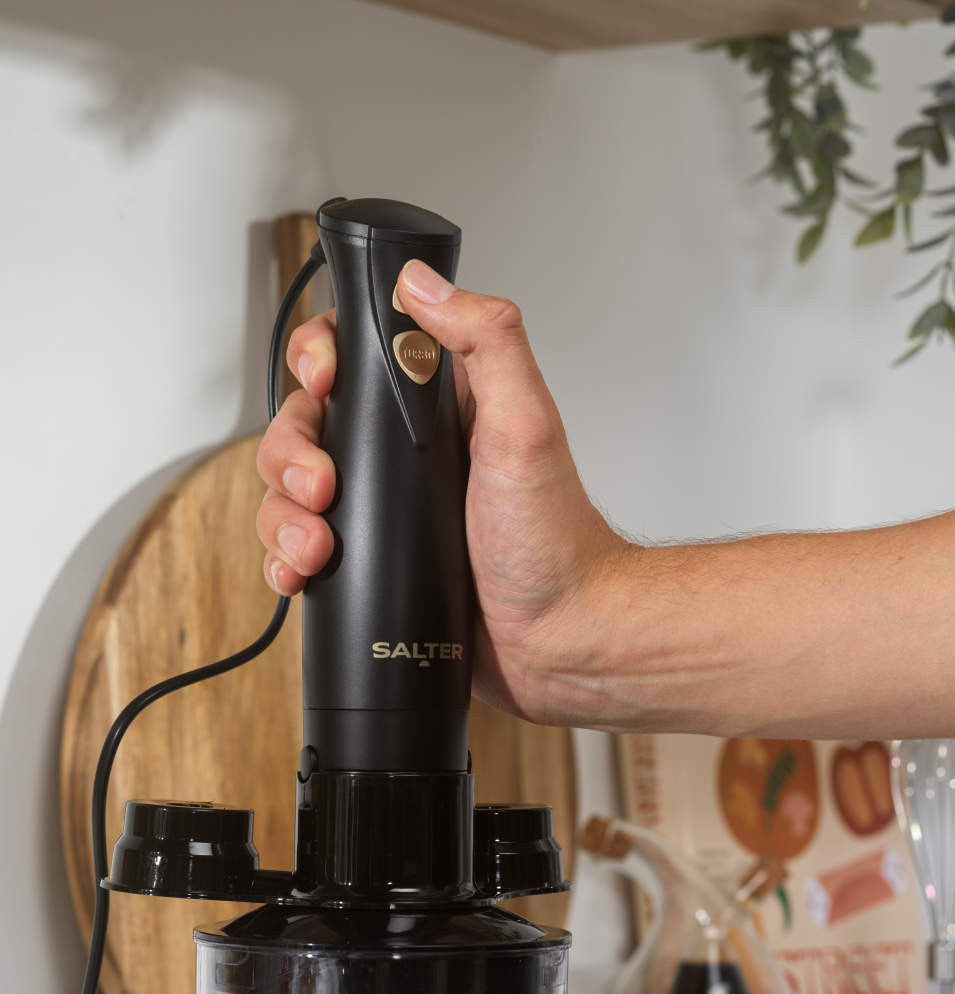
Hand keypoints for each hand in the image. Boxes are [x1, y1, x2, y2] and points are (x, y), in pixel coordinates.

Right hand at [256, 259, 627, 725]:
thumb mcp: (527, 424)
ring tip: (316, 545)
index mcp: (440, 404)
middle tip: (320, 485)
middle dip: (292, 449)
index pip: (357, 353)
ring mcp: (386, 506)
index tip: (323, 380)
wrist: (560, 638)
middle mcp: (407, 450)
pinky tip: (299, 571)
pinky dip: (286, 557)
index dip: (322, 357)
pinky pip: (303, 546)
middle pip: (309, 421)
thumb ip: (488, 341)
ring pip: (294, 486)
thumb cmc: (556, 539)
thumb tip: (422, 283)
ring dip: (284, 511)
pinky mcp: (373, 557)